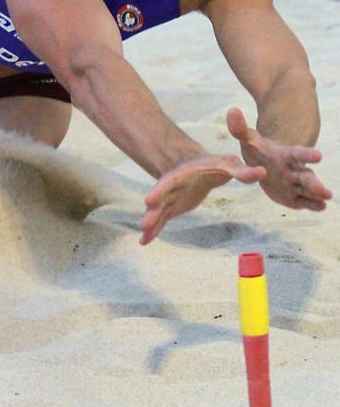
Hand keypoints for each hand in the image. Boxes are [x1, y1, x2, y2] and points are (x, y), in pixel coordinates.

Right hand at [140, 154, 265, 244]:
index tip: (148, 200)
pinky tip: (144, 242)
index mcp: (183, 174)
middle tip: (143, 223)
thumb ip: (243, 172)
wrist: (201, 166)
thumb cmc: (215, 164)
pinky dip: (154, 230)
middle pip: (160, 199)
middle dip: (152, 211)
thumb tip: (262, 172)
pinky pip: (161, 220)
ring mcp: (170, 198)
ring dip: (151, 223)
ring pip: (159, 212)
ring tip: (143, 237)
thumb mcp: (229, 165)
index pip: (169, 182)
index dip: (159, 191)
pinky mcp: (172, 208)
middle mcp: (172, 186)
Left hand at [227, 107, 331, 210]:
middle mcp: (294, 170)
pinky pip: (304, 202)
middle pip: (306, 177)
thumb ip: (240, 129)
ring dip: (317, 194)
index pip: (297, 154)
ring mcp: (295, 184)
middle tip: (326, 191)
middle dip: (315, 184)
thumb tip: (231, 110)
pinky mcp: (294, 197)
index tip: (318, 156)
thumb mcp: (249, 140)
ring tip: (326, 197)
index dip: (307, 155)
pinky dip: (312, 204)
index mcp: (285, 156)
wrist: (264, 164)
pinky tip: (321, 207)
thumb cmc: (259, 151)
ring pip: (308, 189)